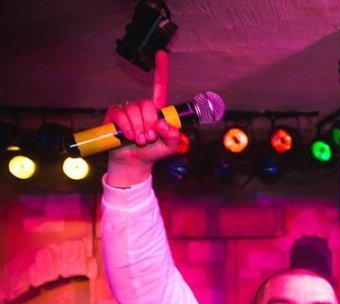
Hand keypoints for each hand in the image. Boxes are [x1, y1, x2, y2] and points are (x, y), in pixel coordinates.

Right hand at [106, 50, 180, 185]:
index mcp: (157, 110)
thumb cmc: (153, 151)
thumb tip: (163, 124)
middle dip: (149, 123)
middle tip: (150, 137)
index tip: (161, 53)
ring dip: (138, 128)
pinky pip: (120, 114)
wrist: (134, 162)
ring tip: (140, 140)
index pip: (159, 87)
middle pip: (147, 104)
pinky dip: (126, 127)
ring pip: (133, 110)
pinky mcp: (114, 115)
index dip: (161, 70)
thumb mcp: (170, 147)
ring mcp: (127, 110)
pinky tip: (128, 136)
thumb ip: (174, 136)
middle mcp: (142, 107)